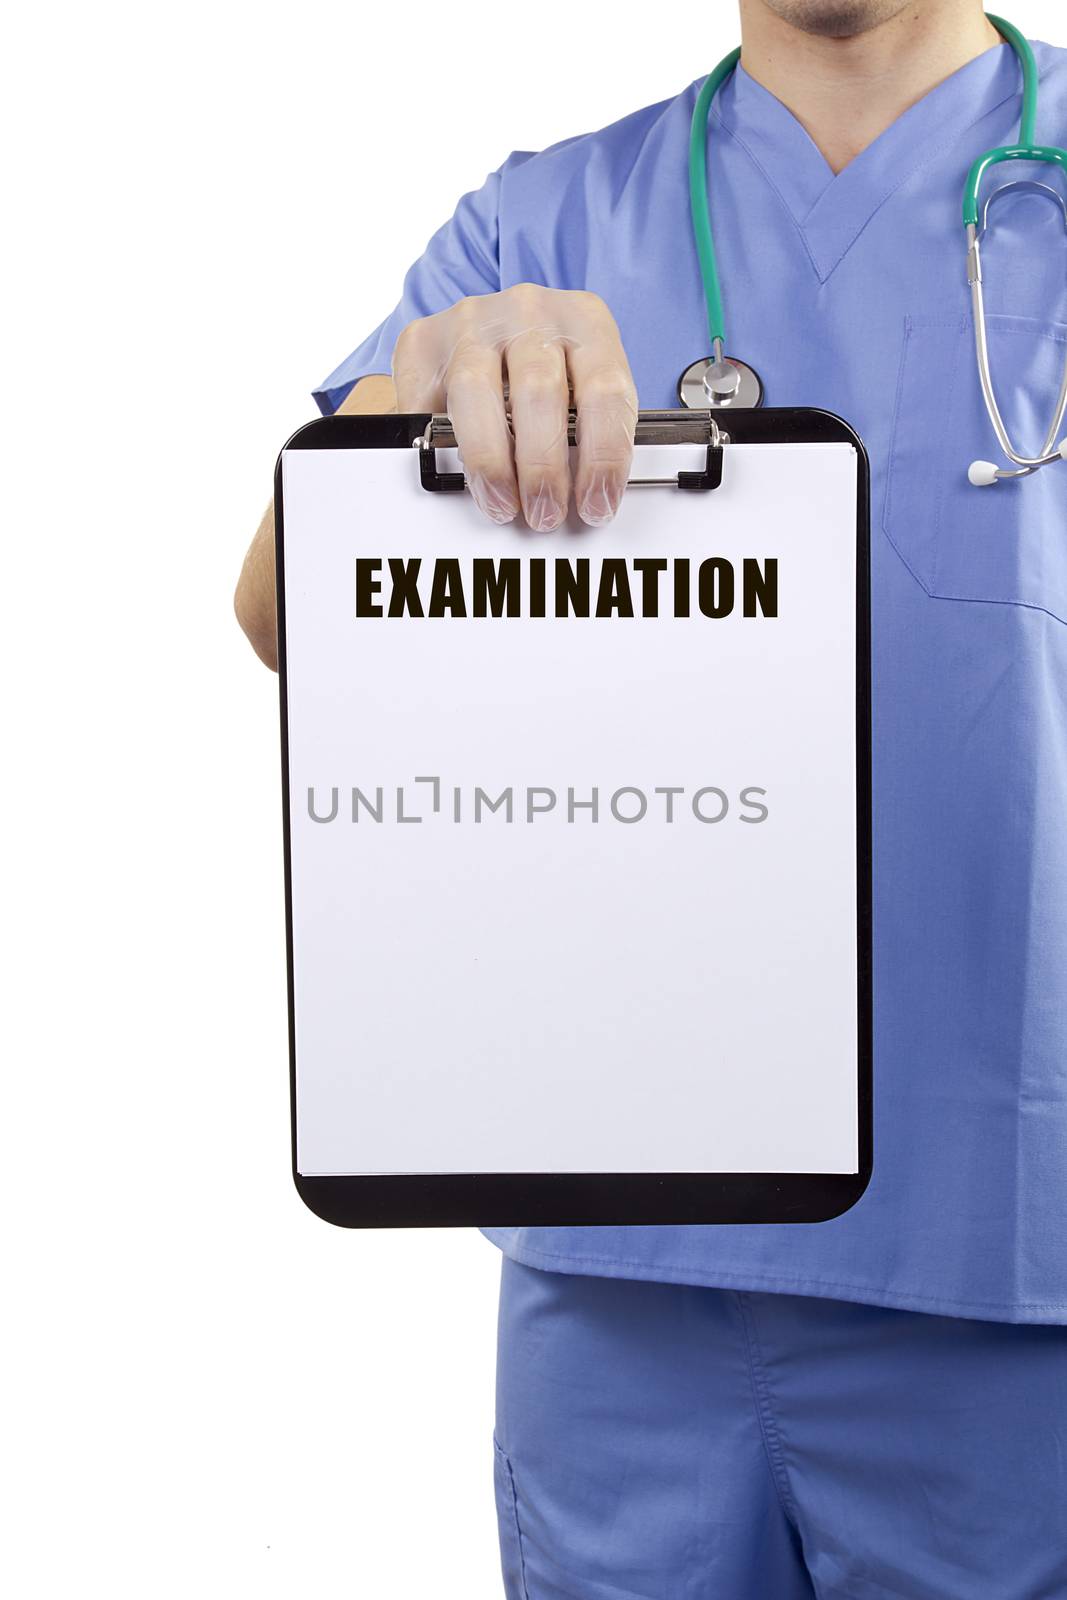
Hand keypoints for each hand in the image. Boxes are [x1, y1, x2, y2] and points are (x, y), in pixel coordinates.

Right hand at [391, 284, 637, 529]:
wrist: (489, 326)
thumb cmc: (548, 365)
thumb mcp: (584, 386)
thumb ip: (589, 430)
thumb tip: (587, 500)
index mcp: (585, 321)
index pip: (605, 391)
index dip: (602, 459)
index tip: (596, 506)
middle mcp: (530, 312)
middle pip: (540, 392)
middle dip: (543, 468)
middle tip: (544, 514)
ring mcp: (473, 321)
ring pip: (477, 391)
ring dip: (491, 461)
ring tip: (502, 503)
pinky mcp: (425, 340)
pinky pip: (426, 401)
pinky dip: (436, 445)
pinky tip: (454, 472)